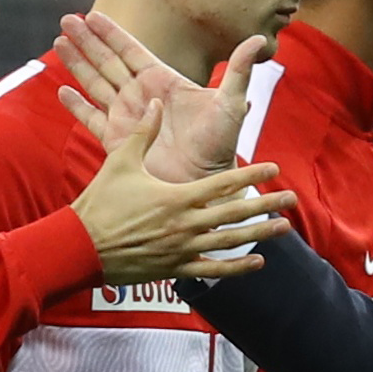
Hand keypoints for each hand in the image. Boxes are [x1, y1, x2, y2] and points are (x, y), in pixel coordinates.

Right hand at [55, 10, 265, 183]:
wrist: (206, 183)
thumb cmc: (221, 145)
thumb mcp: (230, 104)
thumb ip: (238, 71)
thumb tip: (259, 39)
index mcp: (163, 82)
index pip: (131, 51)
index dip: (111, 34)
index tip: (92, 15)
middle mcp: (142, 97)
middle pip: (108, 62)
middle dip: (87, 42)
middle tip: (66, 19)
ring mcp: (128, 118)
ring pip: (96, 84)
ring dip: (77, 64)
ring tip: (59, 42)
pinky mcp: (118, 142)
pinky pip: (92, 120)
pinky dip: (77, 107)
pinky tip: (62, 91)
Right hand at [68, 98, 296, 285]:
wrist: (80, 247)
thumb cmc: (100, 203)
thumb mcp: (120, 162)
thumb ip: (142, 132)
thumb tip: (156, 102)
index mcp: (177, 197)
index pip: (223, 184)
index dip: (251, 175)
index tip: (273, 168)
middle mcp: (185, 224)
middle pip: (235, 213)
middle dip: (266, 205)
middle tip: (292, 199)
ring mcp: (182, 249)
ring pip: (230, 242)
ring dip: (259, 235)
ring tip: (283, 229)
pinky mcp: (175, 267)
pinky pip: (212, 269)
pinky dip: (237, 267)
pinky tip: (258, 263)